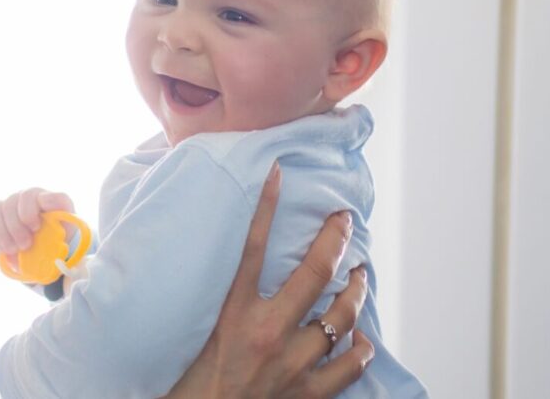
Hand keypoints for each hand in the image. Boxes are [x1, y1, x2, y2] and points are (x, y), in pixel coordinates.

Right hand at [0, 187, 74, 252]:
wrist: (50, 245)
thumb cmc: (60, 228)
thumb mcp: (67, 217)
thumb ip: (61, 204)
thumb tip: (45, 200)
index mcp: (36, 195)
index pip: (28, 195)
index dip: (28, 211)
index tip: (35, 227)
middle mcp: (18, 199)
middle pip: (8, 205)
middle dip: (15, 227)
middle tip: (26, 245)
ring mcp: (4, 211)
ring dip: (2, 233)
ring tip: (14, 249)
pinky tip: (4, 250)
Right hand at [166, 163, 373, 397]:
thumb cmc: (187, 384)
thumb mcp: (193, 332)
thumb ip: (207, 300)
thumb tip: (205, 268)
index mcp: (232, 314)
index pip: (252, 246)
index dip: (267, 205)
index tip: (279, 173)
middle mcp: (267, 333)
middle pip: (315, 273)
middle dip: (335, 240)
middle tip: (344, 222)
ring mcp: (293, 364)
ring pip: (341, 317)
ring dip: (356, 292)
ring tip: (360, 276)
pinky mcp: (307, 394)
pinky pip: (350, 367)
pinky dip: (360, 349)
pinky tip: (362, 339)